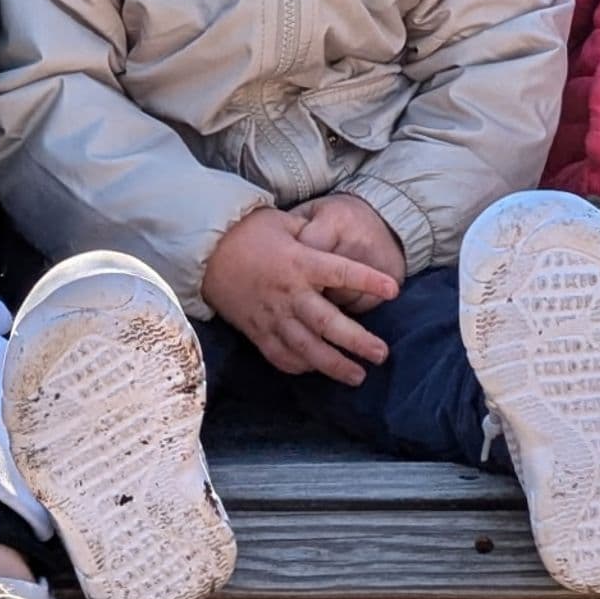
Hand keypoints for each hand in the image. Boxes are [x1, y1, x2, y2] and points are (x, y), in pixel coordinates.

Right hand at [201, 207, 399, 385]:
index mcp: (300, 262)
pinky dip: (300, 366)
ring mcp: (272, 316)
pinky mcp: (256, 331)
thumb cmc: (249, 231)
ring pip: (307, 348)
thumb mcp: (285, 222)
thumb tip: (334, 239)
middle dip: (357, 341)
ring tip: (357, 376)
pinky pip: (280, 355)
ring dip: (334, 365)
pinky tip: (317, 370)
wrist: (205, 251)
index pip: (342, 272)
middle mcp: (289, 293)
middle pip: (328, 323)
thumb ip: (313, 234)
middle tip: (382, 353)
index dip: (369, 281)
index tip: (394, 289)